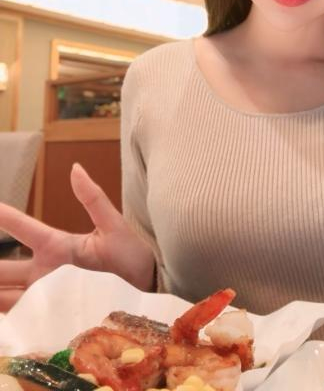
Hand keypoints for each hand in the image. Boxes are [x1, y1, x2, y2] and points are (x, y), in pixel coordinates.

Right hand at [0, 163, 154, 311]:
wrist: (150, 287)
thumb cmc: (133, 254)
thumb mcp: (113, 225)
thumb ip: (92, 198)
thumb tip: (75, 167)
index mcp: (59, 247)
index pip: (23, 229)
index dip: (3, 218)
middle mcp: (47, 271)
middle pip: (2, 267)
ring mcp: (47, 295)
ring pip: (3, 293)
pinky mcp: (51, 314)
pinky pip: (17, 316)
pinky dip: (3, 314)